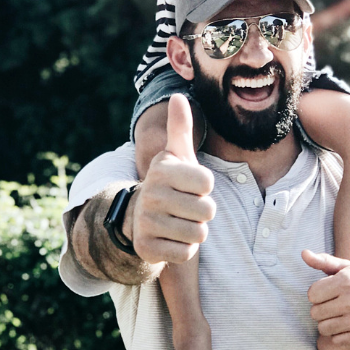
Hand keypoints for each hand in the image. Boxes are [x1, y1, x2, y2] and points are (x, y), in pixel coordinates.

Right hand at [130, 95, 215, 264]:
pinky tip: (171, 238)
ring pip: (199, 233)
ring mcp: (147, 222)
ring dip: (195, 231)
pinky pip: (186, 253)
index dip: (205, 187)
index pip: (208, 183)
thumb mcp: (176, 156)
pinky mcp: (147, 248)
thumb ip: (180, 128)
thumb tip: (178, 95)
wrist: (141, 217)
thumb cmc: (170, 184)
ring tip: (180, 222)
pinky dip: (184, 249)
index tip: (190, 186)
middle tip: (186, 207)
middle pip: (207, 211)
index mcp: (162, 170)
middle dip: (203, 212)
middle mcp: (151, 194)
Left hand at [302, 249, 349, 345]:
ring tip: (338, 317)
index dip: (317, 295)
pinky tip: (347, 327)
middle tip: (333, 307)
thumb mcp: (347, 268)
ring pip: (323, 328)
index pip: (312, 294)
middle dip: (321, 310)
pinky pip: (337, 340)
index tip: (327, 294)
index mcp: (346, 281)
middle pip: (315, 313)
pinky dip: (339, 335)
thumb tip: (303, 253)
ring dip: (328, 324)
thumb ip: (324, 261)